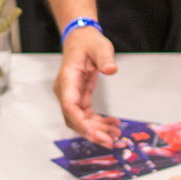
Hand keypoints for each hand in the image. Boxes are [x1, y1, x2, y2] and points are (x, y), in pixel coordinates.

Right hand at [55, 26, 120, 146]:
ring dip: (96, 129)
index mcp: (67, 78)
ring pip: (79, 120)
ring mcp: (70, 95)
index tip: (94, 133)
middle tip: (109, 141)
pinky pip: (85, 115)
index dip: (80, 122)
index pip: (69, 105)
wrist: (80, 38)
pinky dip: (97, 122)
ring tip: (115, 134)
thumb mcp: (100, 46)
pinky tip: (112, 124)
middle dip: (90, 132)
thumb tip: (110, 69)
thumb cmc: (87, 42)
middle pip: (73, 117)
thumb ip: (105, 58)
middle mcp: (65, 90)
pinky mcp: (78, 97)